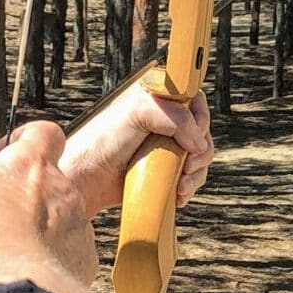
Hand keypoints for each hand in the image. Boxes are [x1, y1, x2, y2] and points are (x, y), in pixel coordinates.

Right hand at [0, 122, 100, 292]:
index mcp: (28, 165)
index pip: (43, 134)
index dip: (26, 144)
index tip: (7, 161)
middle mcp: (62, 189)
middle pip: (50, 184)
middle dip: (27, 201)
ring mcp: (77, 227)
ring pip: (60, 223)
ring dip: (38, 235)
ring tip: (7, 257)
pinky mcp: (83, 262)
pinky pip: (66, 257)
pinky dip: (49, 265)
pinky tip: (22, 275)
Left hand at [59, 82, 213, 218]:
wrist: (89, 177)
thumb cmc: (106, 140)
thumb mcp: (138, 112)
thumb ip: (173, 115)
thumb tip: (199, 143)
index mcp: (159, 99)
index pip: (195, 101)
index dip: (200, 118)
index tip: (192, 135)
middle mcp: (165, 122)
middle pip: (203, 131)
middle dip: (201, 150)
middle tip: (187, 164)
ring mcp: (166, 147)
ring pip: (200, 156)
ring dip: (197, 172)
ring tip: (181, 184)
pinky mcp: (165, 170)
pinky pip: (191, 176)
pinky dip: (190, 186)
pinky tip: (178, 193)